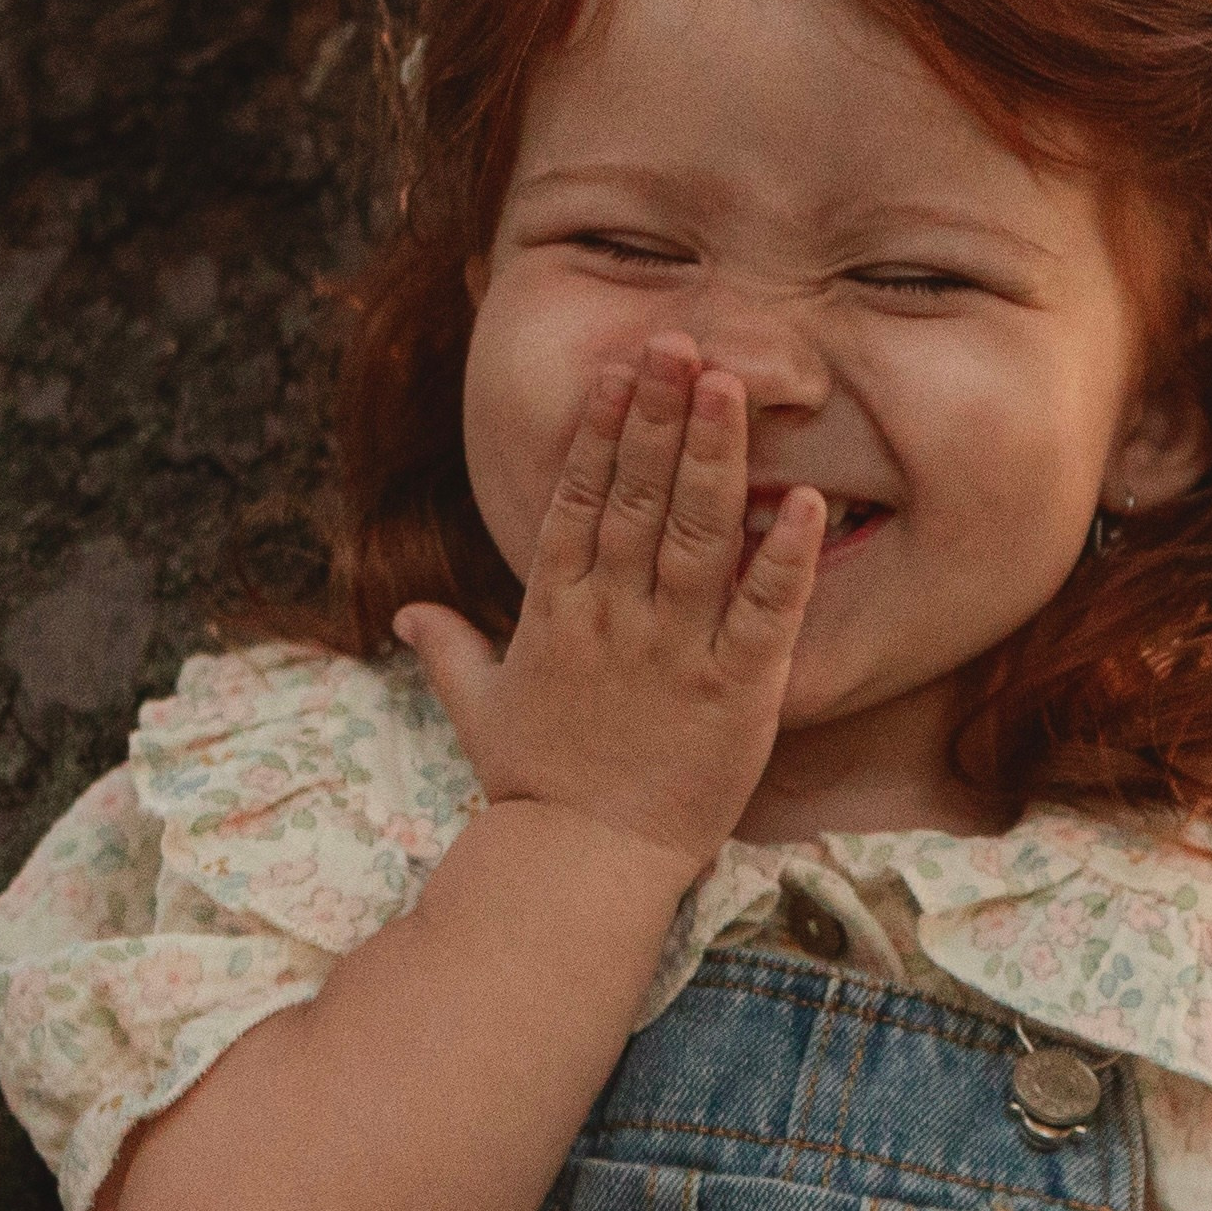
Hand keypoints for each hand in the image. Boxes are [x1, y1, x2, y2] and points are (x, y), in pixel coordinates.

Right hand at [397, 334, 824, 883]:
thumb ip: (448, 651)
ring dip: (714, 455)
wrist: (580, 870)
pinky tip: (807, 500)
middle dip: (659, 414)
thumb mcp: (477, 711)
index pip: (579, 500)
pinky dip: (786, 556)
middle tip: (681, 341)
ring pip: (697, 534)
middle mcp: (614, 618)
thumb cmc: (535, 791)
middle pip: (637, 496)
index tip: (622, 367)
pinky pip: (766, 612)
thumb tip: (405, 615)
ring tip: (730, 383)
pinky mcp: (735, 694)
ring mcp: (675, 652)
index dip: (602, 429)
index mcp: (556, 613)